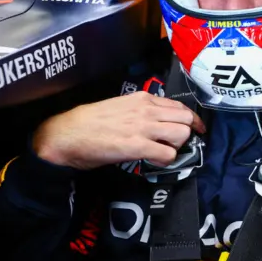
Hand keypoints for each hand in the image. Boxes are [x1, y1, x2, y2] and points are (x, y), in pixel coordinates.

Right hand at [33, 92, 205, 169]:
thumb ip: (140, 112)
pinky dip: (167, 160)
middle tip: (182, 144)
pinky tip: (156, 161)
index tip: (195, 129)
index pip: (179, 106)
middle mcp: (147, 110)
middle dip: (188, 133)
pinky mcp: (137, 146)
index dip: (190, 120)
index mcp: (143, 99)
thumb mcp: (120, 106)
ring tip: (165, 152)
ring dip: (178, 146)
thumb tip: (157, 123)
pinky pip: (168, 153)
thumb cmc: (89, 121)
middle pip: (186, 119)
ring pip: (182, 134)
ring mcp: (143, 127)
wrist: (67, 133)